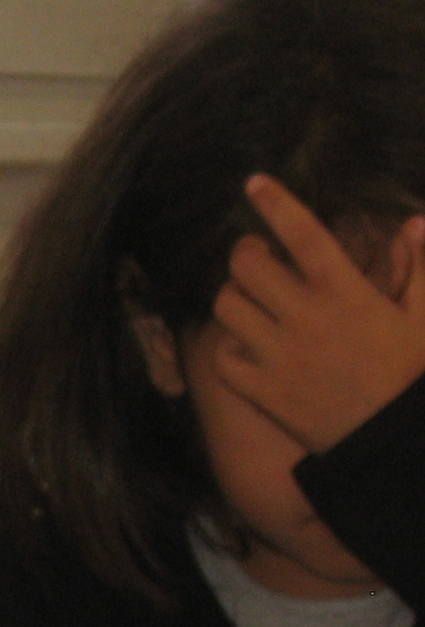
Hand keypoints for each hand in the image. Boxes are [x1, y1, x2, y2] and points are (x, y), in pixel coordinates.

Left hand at [210, 174, 424, 454]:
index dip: (276, 204)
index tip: (255, 184)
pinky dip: (228, 347)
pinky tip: (246, 345)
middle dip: (245, 252)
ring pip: (226, 306)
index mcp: (346, 293)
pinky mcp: (260, 389)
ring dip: (233, 296)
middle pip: (247, 265)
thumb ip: (421, 266)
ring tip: (250, 299)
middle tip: (255, 255)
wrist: (391, 442)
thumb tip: (417, 221)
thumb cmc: (410, 376)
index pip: (303, 234)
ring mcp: (277, 354)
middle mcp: (304, 317)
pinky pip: (222, 356)